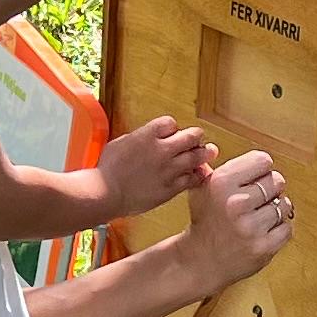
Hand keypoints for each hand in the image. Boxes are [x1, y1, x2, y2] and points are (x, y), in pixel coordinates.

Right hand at [95, 115, 213, 219]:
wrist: (106, 193)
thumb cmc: (108, 170)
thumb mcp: (121, 143)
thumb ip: (140, 138)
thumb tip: (149, 139)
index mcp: (147, 135)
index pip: (170, 123)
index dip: (173, 127)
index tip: (173, 132)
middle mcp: (162, 149)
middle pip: (190, 136)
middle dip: (196, 136)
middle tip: (198, 138)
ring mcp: (169, 169)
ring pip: (196, 157)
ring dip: (205, 153)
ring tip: (210, 151)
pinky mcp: (171, 187)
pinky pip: (192, 179)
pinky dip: (198, 174)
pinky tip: (200, 173)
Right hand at [177, 149, 293, 282]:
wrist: (201, 261)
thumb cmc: (206, 222)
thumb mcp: (202, 188)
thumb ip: (219, 167)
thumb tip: (224, 150)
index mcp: (222, 182)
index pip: (263, 160)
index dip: (260, 170)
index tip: (255, 179)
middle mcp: (236, 203)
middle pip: (277, 180)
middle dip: (269, 189)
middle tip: (256, 200)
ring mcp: (251, 227)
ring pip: (285, 204)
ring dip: (275, 210)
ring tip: (258, 217)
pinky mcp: (263, 247)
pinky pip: (287, 228)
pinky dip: (278, 230)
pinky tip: (263, 231)